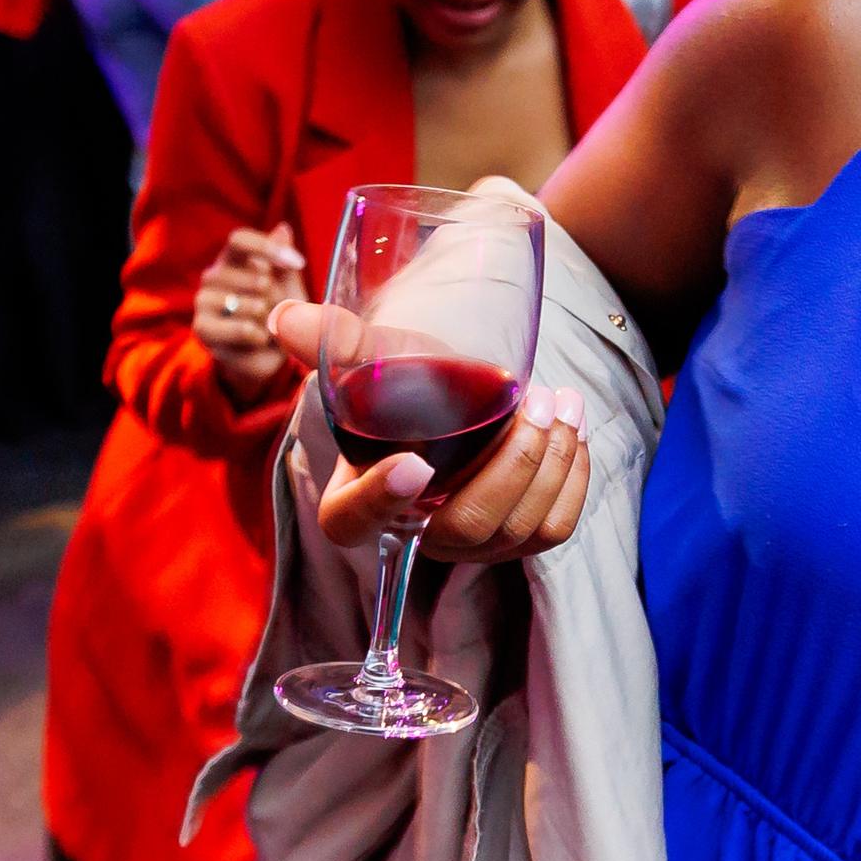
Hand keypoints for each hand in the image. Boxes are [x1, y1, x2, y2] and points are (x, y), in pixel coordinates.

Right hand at [193, 226, 310, 399]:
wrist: (262, 355)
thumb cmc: (276, 313)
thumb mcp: (287, 285)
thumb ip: (283, 260)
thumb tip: (283, 228)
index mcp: (231, 259)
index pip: (240, 240)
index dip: (268, 248)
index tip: (298, 263)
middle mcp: (212, 277)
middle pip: (255, 277)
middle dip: (280, 298)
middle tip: (281, 310)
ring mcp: (203, 303)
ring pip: (251, 305)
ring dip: (271, 319)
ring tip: (269, 325)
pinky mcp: (202, 329)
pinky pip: (243, 329)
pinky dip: (260, 336)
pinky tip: (259, 339)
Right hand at [267, 297, 596, 564]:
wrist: (451, 393)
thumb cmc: (404, 380)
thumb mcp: (372, 357)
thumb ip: (334, 342)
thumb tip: (286, 315)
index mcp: (353, 501)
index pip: (356, 520)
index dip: (381, 500)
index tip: (413, 461)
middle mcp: (413, 534)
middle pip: (465, 526)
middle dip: (511, 464)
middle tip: (534, 400)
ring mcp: (468, 546)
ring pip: (518, 529)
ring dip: (551, 461)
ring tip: (563, 400)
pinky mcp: (516, 540)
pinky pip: (554, 530)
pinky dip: (573, 478)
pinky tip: (574, 430)